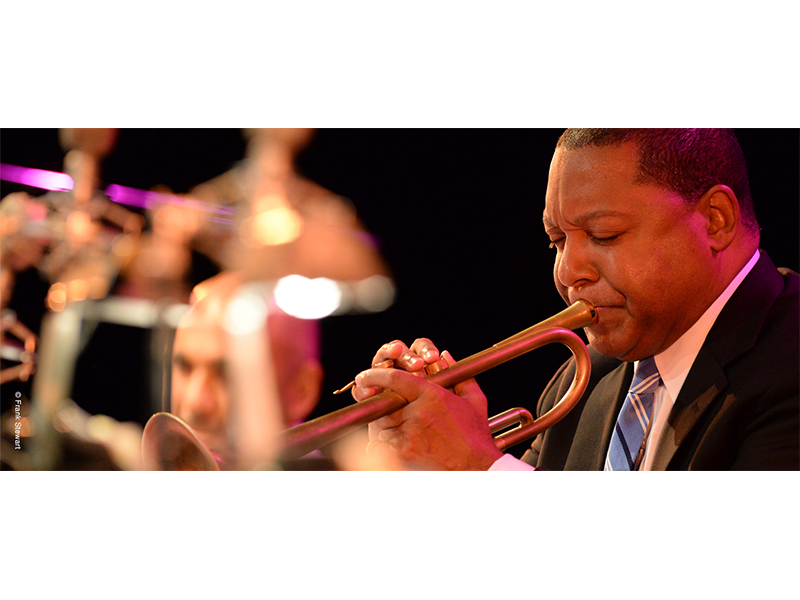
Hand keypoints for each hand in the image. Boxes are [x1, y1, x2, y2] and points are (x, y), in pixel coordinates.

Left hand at [351, 338, 503, 469]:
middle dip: (382, 406)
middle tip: (386, 410)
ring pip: (381, 425)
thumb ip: (458, 375)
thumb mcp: (474, 401)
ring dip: (384, 425)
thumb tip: (445, 355)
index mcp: (432, 396)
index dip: (375, 375)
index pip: (395, 379)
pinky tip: (398, 445)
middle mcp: (417, 414)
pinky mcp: (404, 454)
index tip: (365, 376)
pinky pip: (382, 445)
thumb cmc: (475, 437)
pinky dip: (384, 444)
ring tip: (398, 429)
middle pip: (384, 403)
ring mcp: (409, 435)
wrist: (478, 470)